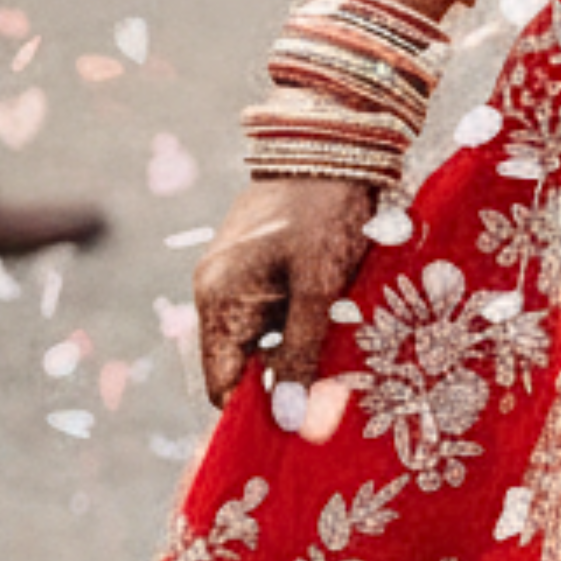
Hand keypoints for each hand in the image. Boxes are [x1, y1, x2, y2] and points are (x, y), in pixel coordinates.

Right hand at [190, 173, 379, 408]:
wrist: (335, 136)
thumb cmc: (325, 210)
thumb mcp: (318, 285)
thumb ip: (299, 352)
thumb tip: (285, 419)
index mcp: (218, 300)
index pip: (222, 385)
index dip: (257, 409)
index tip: (302, 424)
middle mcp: (217, 291)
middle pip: (245, 362)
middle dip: (286, 375)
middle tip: (335, 388)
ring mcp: (237, 274)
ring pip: (265, 335)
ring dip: (301, 344)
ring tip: (343, 343)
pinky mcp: (261, 260)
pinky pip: (277, 307)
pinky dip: (305, 316)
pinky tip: (341, 312)